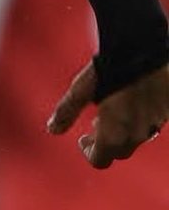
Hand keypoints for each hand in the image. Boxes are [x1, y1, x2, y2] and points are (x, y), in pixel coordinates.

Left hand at [47, 60, 168, 168]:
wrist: (142, 49)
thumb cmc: (108, 69)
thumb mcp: (80, 89)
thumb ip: (67, 112)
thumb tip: (52, 130)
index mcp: (113, 135)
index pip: (100, 160)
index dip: (88, 152)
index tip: (82, 139)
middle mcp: (136, 135)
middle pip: (119, 151)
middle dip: (105, 142)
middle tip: (94, 125)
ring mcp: (155, 124)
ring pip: (137, 138)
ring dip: (123, 132)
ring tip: (113, 112)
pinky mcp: (167, 111)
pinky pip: (153, 124)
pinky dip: (140, 120)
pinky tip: (134, 101)